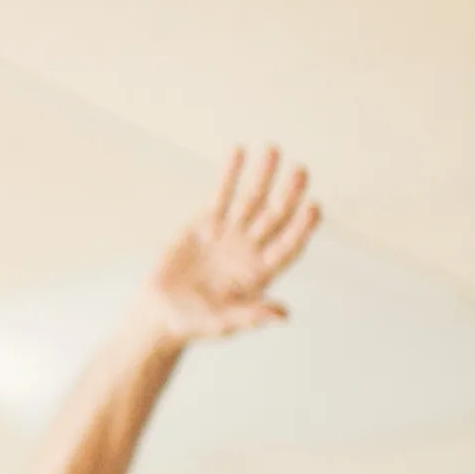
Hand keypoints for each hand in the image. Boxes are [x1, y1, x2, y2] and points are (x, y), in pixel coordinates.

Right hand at [141, 145, 319, 343]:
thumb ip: (250, 316)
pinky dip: (229, 175)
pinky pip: (221, 195)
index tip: (314, 206)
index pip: (288, 245)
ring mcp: (230, 234)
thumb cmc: (194, 324)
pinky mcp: (206, 224)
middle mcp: (251, 249)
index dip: (302, 228)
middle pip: (275, 217)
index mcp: (261, 273)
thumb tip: (283, 315)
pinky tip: (239, 152)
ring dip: (262, 175)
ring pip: (251, 200)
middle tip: (300, 171)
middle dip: (288, 194)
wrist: (160, 314)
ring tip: (272, 149)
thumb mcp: (223, 323)